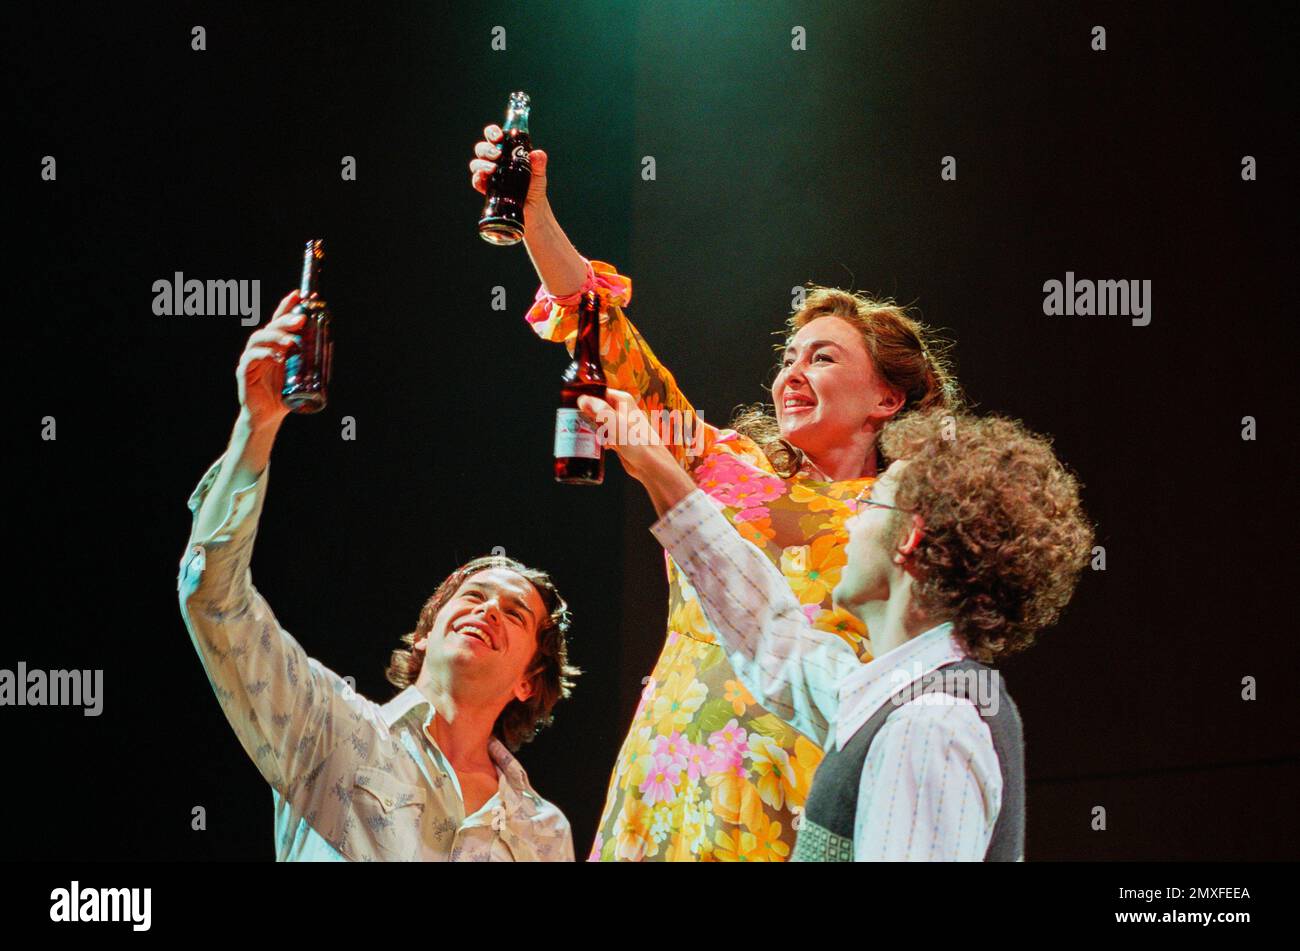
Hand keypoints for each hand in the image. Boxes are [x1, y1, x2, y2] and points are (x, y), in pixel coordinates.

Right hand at [236, 289, 305, 431]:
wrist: (268, 417)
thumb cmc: (284, 394)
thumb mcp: (301, 375)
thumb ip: (311, 359)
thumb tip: (328, 343)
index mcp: (275, 346)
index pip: (279, 321)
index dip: (287, 306)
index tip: (299, 294)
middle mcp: (262, 348)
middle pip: (271, 327)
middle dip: (286, 320)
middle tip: (301, 320)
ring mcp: (251, 359)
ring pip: (259, 339)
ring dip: (276, 337)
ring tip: (292, 342)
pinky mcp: (245, 373)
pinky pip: (251, 358)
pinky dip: (264, 355)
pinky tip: (277, 356)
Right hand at [469, 123, 548, 220]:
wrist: (533, 210)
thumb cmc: (534, 188)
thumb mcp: (539, 174)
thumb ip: (539, 163)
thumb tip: (537, 154)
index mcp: (506, 152)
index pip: (495, 137)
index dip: (493, 133)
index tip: (499, 136)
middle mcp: (495, 161)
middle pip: (482, 149)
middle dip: (487, 149)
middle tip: (497, 154)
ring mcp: (490, 175)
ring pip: (477, 163)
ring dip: (482, 163)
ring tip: (493, 168)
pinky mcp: (487, 189)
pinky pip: (477, 181)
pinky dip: (477, 178)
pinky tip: (483, 178)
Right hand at [577, 388, 672, 482]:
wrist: (651, 465)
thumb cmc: (638, 445)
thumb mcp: (617, 425)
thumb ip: (601, 411)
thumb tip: (583, 399)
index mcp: (622, 400)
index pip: (598, 392)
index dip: (584, 398)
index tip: (571, 407)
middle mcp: (622, 409)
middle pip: (596, 407)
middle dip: (584, 415)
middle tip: (574, 424)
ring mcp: (620, 423)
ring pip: (598, 421)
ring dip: (590, 428)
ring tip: (582, 435)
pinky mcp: (619, 437)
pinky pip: (603, 433)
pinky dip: (597, 438)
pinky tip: (596, 445)